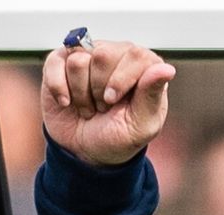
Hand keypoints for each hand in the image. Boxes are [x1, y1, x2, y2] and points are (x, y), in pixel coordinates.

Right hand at [41, 41, 175, 165]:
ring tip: (89, 106)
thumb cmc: (119, 137)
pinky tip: (68, 103)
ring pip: (78, 60)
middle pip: (103, 55)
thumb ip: (152, 96)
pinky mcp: (61, 61)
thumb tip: (167, 68)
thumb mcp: (141, 125)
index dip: (121, 80)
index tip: (113, 102)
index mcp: (145, 67)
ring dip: (81, 93)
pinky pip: (56, 63)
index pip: (136, 55)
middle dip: (99, 89)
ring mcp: (88, 55)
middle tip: (103, 107)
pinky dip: (60, 89)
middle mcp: (118, 55)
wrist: (85, 151)